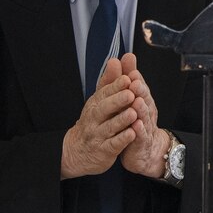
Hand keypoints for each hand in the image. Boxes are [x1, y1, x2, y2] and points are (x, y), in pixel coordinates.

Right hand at [60, 57, 138, 177]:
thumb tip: (115, 60)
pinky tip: (132, 133)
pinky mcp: (104, 151)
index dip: (116, 86)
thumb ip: (110, 82)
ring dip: (121, 120)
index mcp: (95, 105)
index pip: (104, 93)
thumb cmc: (94, 122)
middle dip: (117, 100)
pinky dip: (122, 139)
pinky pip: (113, 145)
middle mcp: (94, 119)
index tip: (127, 78)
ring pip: (110, 127)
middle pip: (104, 109)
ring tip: (133, 113)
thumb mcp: (99, 101)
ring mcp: (98, 135)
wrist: (78, 151)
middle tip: (130, 93)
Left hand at [116, 52, 171, 178]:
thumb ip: (126, 79)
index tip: (130, 69)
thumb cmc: (135, 122)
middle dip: (140, 90)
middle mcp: (146, 111)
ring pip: (144, 116)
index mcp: (142, 100)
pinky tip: (136, 125)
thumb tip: (126, 56)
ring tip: (136, 101)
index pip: (140, 87)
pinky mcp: (142, 142)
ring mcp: (146, 127)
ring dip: (141, 108)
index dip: (135, 78)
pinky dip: (140, 130)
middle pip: (145, 99)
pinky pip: (141, 136)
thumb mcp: (129, 99)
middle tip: (134, 82)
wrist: (143, 151)